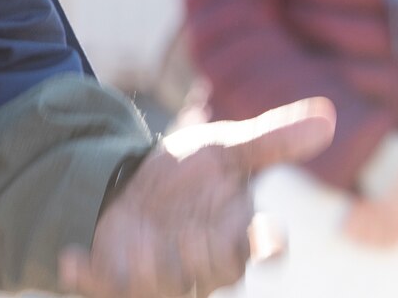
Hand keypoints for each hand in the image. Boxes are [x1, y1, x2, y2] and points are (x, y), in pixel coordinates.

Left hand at [58, 98, 334, 297]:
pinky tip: (70, 260)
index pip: (262, 246)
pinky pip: (106, 286)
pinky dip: (87, 276)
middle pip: (213, 272)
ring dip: (149, 272)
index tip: (272, 237)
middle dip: (201, 260)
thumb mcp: (224, 148)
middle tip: (190, 238)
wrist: (133, 183)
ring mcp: (160, 271)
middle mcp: (203, 260)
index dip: (268, 245)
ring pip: (163, 287)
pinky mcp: (119, 276)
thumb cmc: (190, 173)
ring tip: (135, 246)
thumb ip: (272, 141)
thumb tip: (327, 116)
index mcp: (236, 231)